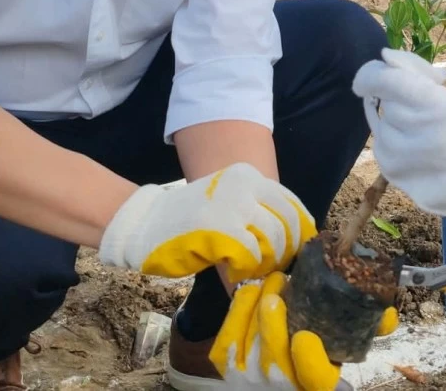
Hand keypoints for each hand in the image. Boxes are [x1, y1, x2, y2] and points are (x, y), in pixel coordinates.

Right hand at [99, 163, 314, 283]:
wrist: (144, 223)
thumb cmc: (187, 219)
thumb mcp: (228, 201)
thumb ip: (257, 212)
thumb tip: (293, 239)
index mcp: (249, 176)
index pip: (291, 204)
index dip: (301, 231)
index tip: (298, 251)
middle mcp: (245, 185)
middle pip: (288, 223)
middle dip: (286, 250)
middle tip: (272, 266)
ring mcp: (233, 206)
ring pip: (274, 239)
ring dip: (266, 261)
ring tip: (250, 269)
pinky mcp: (220, 230)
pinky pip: (251, 255)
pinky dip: (246, 269)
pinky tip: (232, 269)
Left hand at [210, 272, 399, 389]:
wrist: (271, 378)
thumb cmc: (313, 354)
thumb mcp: (343, 349)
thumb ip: (366, 331)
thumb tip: (388, 314)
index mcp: (318, 386)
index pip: (314, 382)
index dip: (310, 363)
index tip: (306, 336)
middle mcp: (282, 387)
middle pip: (273, 361)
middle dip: (273, 322)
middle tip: (282, 285)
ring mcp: (250, 378)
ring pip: (249, 344)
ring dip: (256, 307)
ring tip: (272, 280)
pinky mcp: (227, 363)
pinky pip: (228, 336)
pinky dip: (239, 309)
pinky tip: (252, 288)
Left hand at [352, 48, 445, 226]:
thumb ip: (416, 69)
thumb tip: (384, 57)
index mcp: (431, 105)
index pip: (380, 80)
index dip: (372, 74)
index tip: (376, 75)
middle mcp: (411, 134)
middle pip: (382, 103)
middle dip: (396, 101)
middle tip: (423, 111)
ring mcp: (400, 159)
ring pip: (380, 127)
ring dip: (394, 124)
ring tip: (424, 133)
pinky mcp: (394, 176)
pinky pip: (383, 151)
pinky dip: (395, 145)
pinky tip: (419, 149)